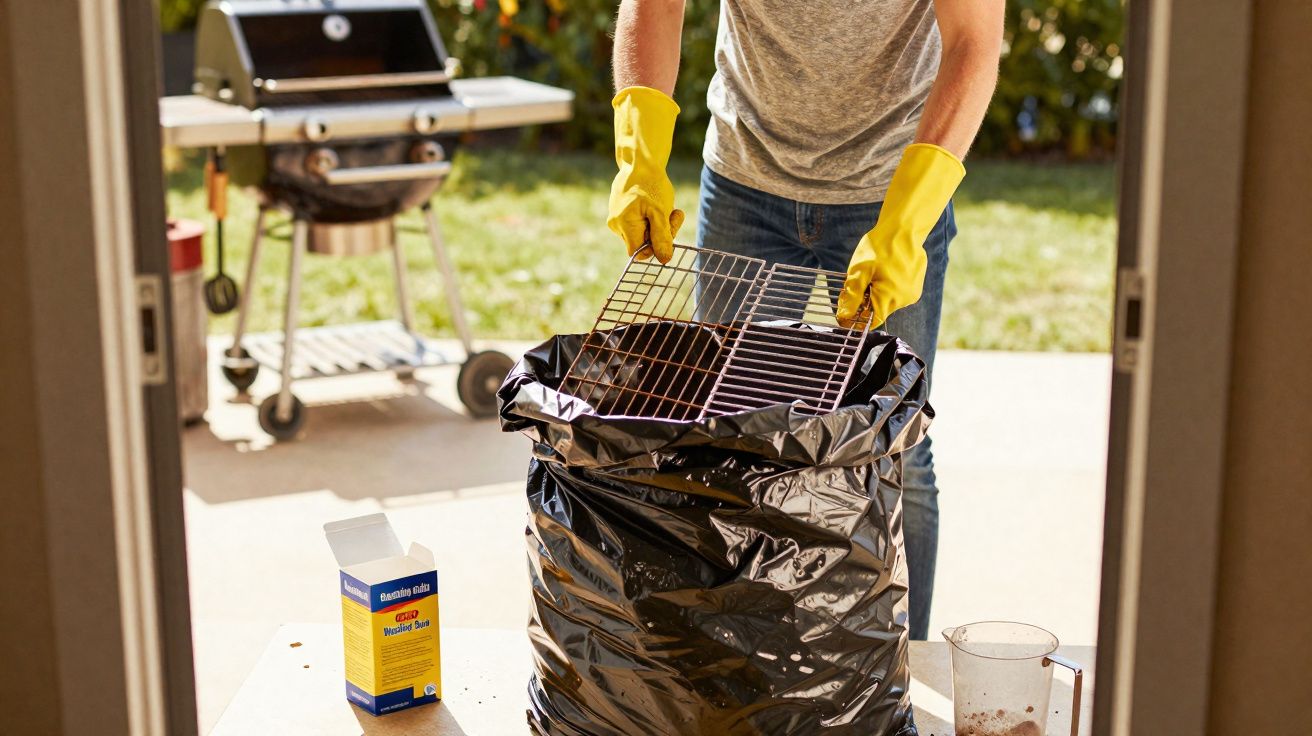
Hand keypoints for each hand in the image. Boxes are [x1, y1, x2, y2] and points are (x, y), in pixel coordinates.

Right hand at [608, 86, 684, 262]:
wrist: (640, 160)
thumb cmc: (651, 184)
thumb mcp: (661, 211)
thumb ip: (662, 237)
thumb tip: (664, 260)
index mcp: (623, 226)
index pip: (641, 253)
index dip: (657, 245)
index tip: (669, 226)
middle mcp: (615, 225)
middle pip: (642, 243)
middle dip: (661, 232)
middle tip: (675, 213)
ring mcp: (615, 219)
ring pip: (641, 233)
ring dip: (658, 224)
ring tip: (666, 205)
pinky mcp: (619, 212)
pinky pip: (637, 223)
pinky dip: (650, 217)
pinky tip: (656, 203)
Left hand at [837, 143, 965, 326]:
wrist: (903, 228)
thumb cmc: (880, 246)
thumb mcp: (859, 271)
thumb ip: (851, 296)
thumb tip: (843, 317)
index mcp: (890, 298)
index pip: (870, 321)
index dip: (855, 318)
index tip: (844, 310)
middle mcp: (904, 299)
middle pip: (878, 311)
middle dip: (864, 302)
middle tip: (856, 282)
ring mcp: (912, 292)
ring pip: (887, 301)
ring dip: (875, 293)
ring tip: (871, 272)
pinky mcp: (915, 285)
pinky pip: (896, 293)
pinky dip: (886, 286)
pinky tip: (883, 270)